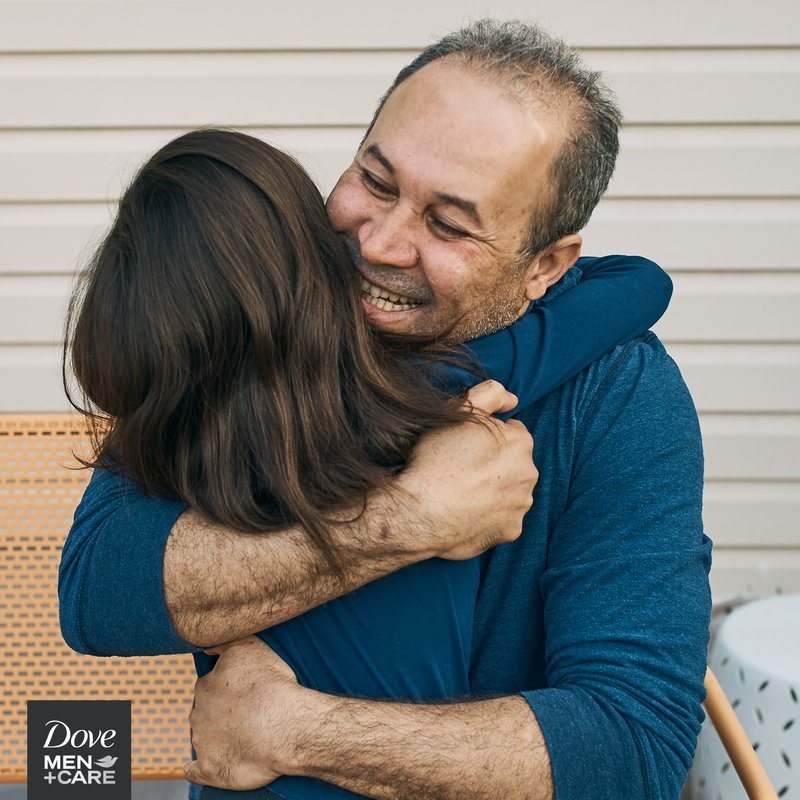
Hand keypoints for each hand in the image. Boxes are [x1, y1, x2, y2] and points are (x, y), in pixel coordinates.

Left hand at [184, 636, 308, 789]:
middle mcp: (199, 712)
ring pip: (202, 736)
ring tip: (244, 737)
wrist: (284, 726)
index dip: (229, 688)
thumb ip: (223, 643)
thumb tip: (206, 647)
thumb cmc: (271, 684)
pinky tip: (196, 768)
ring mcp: (202, 741)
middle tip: (248, 713)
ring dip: (216, 736)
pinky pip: (194, 770)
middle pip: (205, 710)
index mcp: (206, 685)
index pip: (210, 684)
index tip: (246, 692)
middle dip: (221, 711)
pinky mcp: (209, 768)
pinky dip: (195, 769)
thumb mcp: (249, 647)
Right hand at [400, 380, 536, 559]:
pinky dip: (489, 516)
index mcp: (520, 443)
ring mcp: (521, 506)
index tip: (467, 445)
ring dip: (493, 490)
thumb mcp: (459, 410)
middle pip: (513, 463)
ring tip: (462, 491)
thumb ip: (491, 394)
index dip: (487, 436)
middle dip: (495, 463)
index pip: (511, 432)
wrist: (418, 510)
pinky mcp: (510, 531)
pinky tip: (466, 512)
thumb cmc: (436, 459)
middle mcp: (529, 474)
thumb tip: (513, 399)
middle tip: (461, 467)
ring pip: (510, 491)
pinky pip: (502, 519)